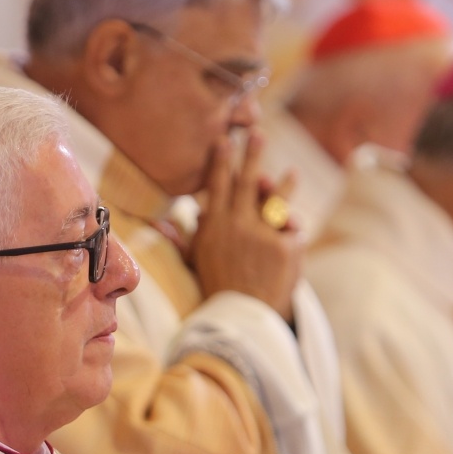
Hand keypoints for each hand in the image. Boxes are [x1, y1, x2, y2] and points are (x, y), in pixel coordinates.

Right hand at [190, 129, 302, 319]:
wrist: (240, 321)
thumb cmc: (216, 291)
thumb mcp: (194, 264)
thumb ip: (182, 240)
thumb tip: (159, 225)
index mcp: (214, 227)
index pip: (217, 185)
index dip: (220, 161)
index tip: (223, 140)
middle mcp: (236, 225)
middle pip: (246, 181)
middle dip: (251, 154)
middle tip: (256, 132)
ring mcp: (262, 235)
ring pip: (276, 199)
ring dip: (283, 183)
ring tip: (292, 172)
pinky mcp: (284, 247)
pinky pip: (290, 229)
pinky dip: (291, 229)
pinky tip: (293, 226)